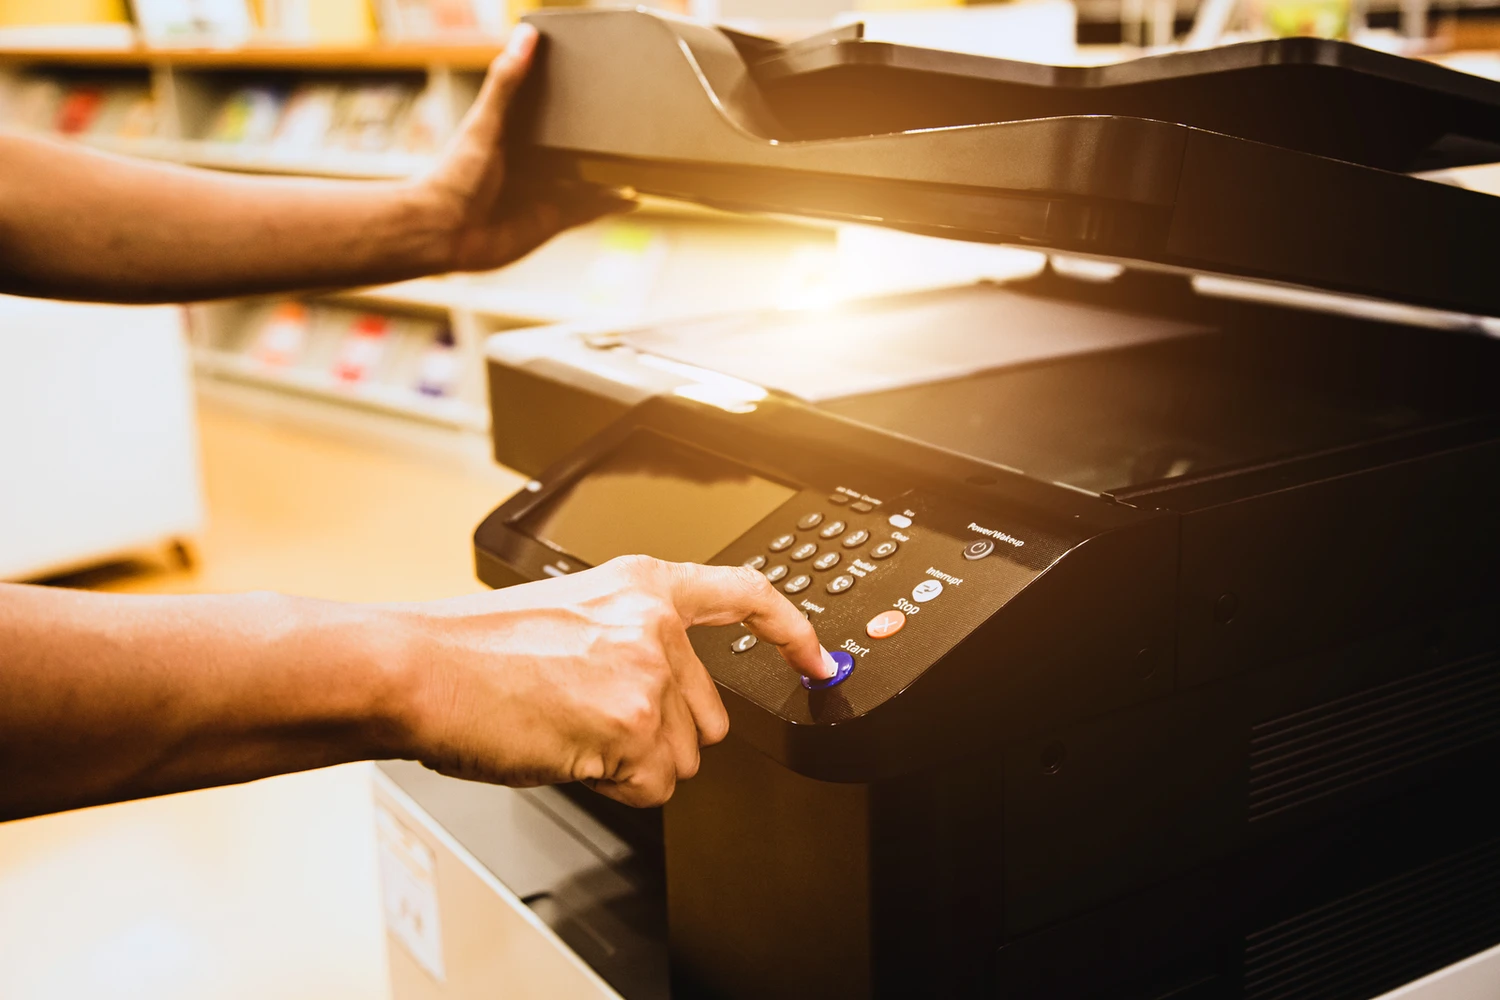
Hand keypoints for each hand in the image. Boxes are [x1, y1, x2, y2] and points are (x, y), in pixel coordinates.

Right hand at [397, 556, 836, 806]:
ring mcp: (649, 673)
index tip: (817, 658)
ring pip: (679, 759)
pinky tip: (566, 750)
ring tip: (566, 728)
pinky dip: (612, 785)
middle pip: (707, 716)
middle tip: (587, 718)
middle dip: (658, 735)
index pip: (744, 596)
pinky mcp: (634, 725)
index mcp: (641, 584)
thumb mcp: (570, 617)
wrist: (421, 669)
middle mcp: (655, 622)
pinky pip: (652, 787)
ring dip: (630, 762)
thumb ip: (630, 638)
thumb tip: (664, 693)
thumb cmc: (472, 651)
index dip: (792, 632)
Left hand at [415, 22, 632, 273]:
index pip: (553, 113)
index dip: (576, 102)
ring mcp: (545, 193)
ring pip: (588, 181)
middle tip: (631, 125)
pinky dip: (611, 204)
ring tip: (641, 158)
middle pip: (575, 149)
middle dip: (600, 141)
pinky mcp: (553, 221)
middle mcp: (533, 165)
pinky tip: (633, 194)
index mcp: (517, 136)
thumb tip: (526, 35)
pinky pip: (590, 211)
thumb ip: (507, 82)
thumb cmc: (454, 177)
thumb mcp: (486, 123)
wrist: (445, 232)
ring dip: (612, 173)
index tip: (603, 84)